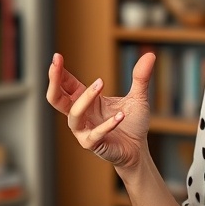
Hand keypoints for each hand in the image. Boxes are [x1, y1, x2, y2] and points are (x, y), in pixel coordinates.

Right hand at [46, 52, 155, 167]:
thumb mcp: (138, 97)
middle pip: (56, 99)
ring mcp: (84, 131)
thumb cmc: (132, 124)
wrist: (139, 150)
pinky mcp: (93, 145)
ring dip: (85, 98)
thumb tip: (150, 55)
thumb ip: (140, 77)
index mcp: (86, 101)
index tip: (57, 55)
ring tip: (101, 82)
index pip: (66, 84)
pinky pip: (95, 134)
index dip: (59, 71)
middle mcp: (81, 115)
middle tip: (56, 63)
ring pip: (74, 114)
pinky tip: (120, 116)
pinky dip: (107, 125)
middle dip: (54, 81)